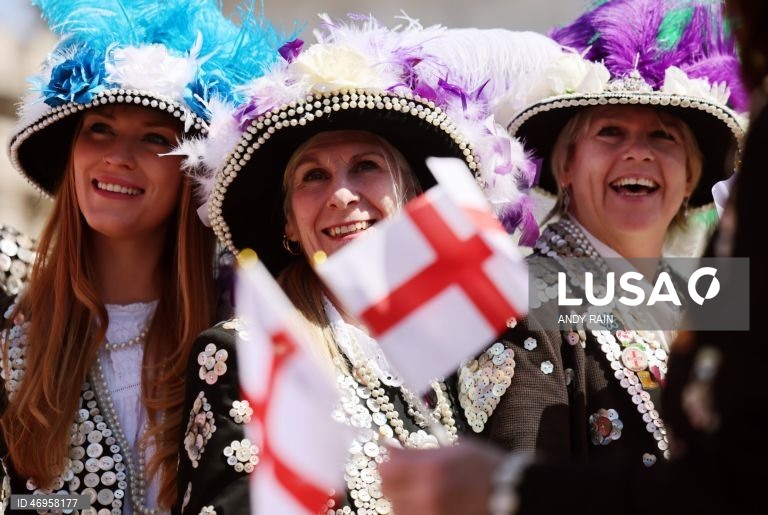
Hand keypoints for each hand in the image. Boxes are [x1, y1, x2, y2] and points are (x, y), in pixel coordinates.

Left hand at [379, 438, 504, 514]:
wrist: (514, 494)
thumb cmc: (487, 468)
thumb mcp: (456, 449)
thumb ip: (420, 453)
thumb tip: (391, 451)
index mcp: (430, 469)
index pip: (386, 469)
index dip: (388, 462)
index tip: (393, 459)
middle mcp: (427, 496)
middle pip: (387, 491)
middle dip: (394, 482)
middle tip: (409, 476)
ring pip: (398, 510)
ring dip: (404, 500)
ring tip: (424, 493)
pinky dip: (417, 511)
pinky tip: (430, 505)